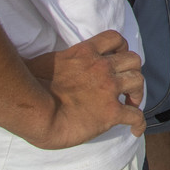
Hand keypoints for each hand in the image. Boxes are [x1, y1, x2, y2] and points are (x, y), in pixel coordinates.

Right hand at [20, 30, 146, 147]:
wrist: (34, 110)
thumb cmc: (30, 86)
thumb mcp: (46, 62)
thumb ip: (59, 63)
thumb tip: (49, 70)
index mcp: (86, 53)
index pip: (115, 39)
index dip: (121, 48)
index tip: (118, 58)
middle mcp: (102, 67)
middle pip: (133, 60)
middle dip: (132, 71)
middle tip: (125, 85)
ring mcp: (109, 89)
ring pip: (138, 82)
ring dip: (137, 92)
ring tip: (132, 103)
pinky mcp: (110, 112)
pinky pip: (135, 115)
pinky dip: (139, 123)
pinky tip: (135, 130)